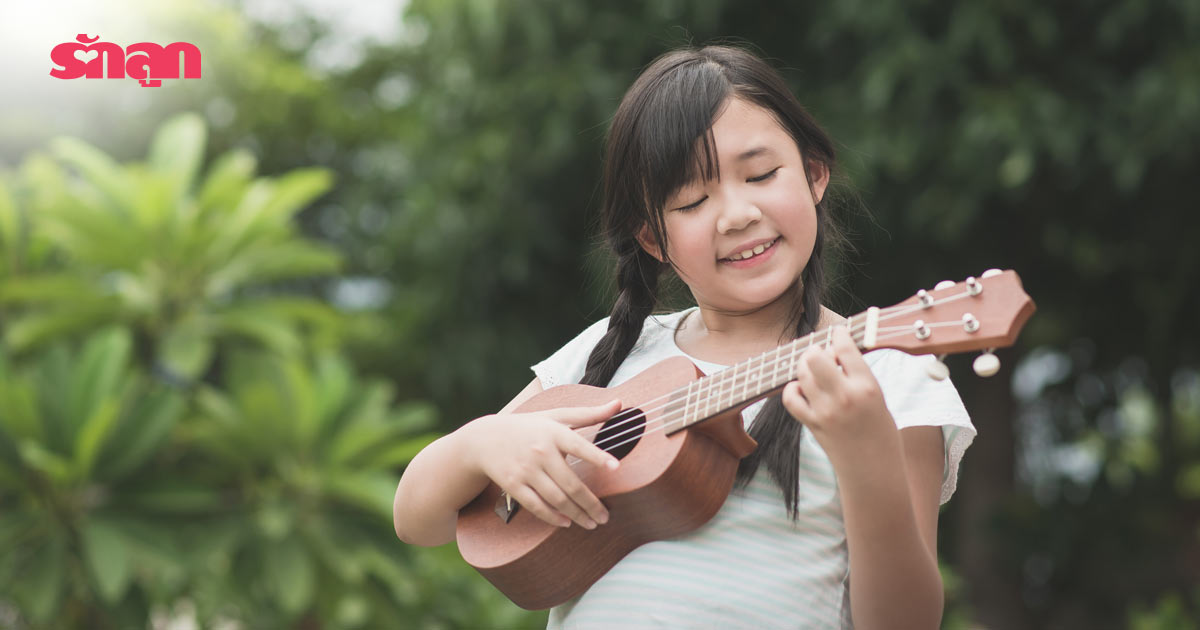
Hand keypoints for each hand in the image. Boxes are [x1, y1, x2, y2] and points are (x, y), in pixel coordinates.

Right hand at [464, 400, 621, 529]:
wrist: (485, 438)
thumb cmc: (528, 427)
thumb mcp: (556, 416)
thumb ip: (589, 414)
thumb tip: (620, 403)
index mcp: (553, 432)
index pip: (579, 445)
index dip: (598, 456)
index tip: (616, 467)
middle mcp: (540, 451)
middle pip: (570, 483)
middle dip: (590, 503)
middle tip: (605, 516)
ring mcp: (526, 470)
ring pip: (556, 498)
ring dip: (576, 514)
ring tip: (592, 523)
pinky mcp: (513, 484)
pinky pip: (536, 506)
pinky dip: (552, 517)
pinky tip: (567, 523)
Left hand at [781, 326, 895, 464]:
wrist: (874, 470)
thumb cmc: (881, 433)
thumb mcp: (880, 398)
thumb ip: (859, 376)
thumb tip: (839, 352)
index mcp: (868, 387)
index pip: (845, 347)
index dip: (840, 334)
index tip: (838, 333)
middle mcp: (844, 396)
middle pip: (816, 357)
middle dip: (817, 350)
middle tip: (823, 355)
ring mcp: (825, 410)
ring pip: (802, 373)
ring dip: (805, 366)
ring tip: (815, 371)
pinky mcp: (812, 423)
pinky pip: (791, 398)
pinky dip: (793, 389)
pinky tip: (802, 389)